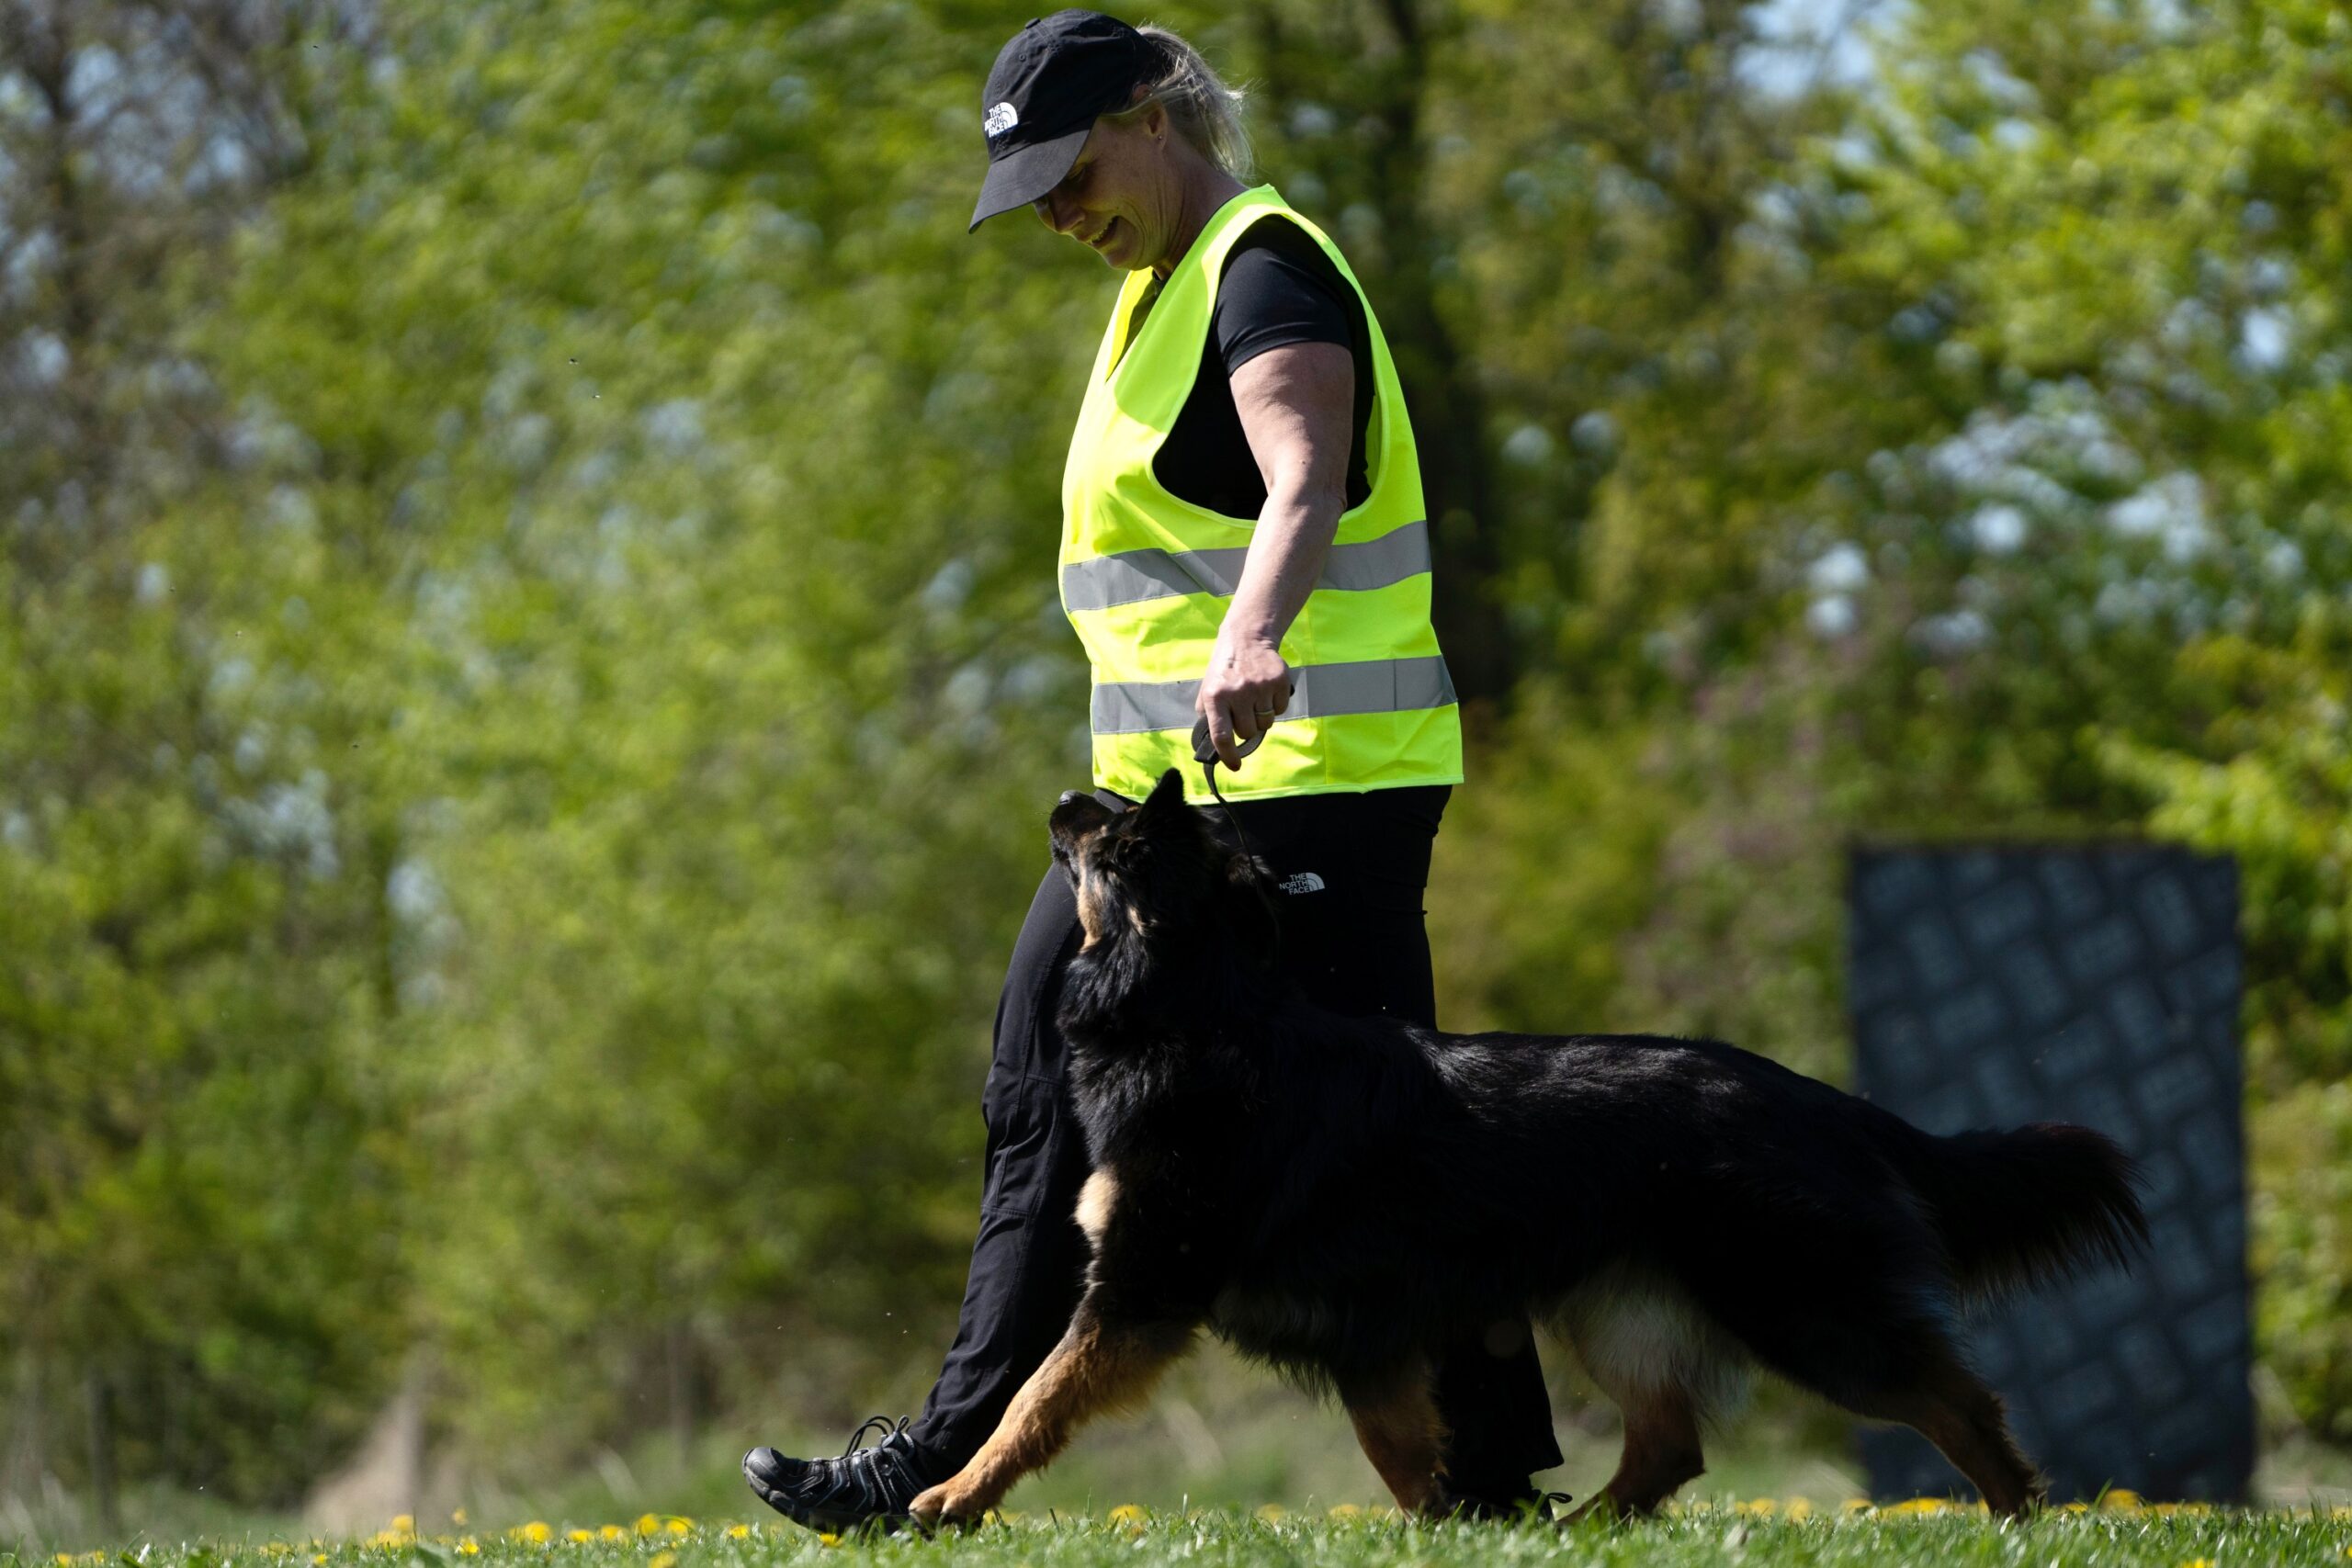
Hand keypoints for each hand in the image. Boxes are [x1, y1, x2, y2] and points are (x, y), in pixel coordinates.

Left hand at [1195, 633, 1290, 770]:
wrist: (1247, 639)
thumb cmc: (1224, 670)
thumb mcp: (1207, 689)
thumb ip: (1209, 717)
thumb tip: (1214, 746)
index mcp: (1215, 696)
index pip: (1222, 735)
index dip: (1228, 756)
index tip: (1235, 766)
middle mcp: (1237, 692)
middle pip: (1248, 733)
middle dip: (1246, 728)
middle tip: (1243, 711)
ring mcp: (1260, 687)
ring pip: (1266, 724)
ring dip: (1261, 718)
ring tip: (1254, 699)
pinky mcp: (1279, 681)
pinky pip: (1281, 710)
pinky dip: (1275, 706)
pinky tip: (1266, 691)